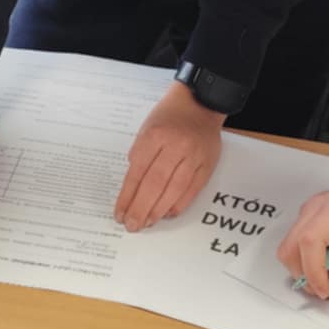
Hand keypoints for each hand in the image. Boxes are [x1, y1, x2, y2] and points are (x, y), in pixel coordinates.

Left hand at [116, 82, 223, 230]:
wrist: (200, 103)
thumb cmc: (169, 116)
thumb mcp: (146, 129)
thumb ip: (139, 156)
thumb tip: (133, 187)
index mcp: (155, 136)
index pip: (137, 173)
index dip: (127, 196)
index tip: (120, 212)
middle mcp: (175, 146)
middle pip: (155, 184)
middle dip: (141, 208)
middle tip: (132, 225)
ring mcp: (193, 156)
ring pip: (174, 190)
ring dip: (158, 210)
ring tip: (147, 223)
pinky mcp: (207, 164)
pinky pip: (192, 190)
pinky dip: (179, 204)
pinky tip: (167, 213)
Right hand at [276, 166, 328, 299]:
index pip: (309, 241)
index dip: (313, 271)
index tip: (327, 291)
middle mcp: (314, 210)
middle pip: (290, 250)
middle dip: (306, 277)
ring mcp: (309, 214)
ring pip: (292, 251)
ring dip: (311, 272)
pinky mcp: (311, 221)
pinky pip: (301, 247)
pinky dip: (314, 263)